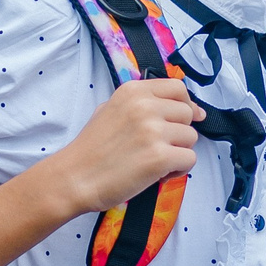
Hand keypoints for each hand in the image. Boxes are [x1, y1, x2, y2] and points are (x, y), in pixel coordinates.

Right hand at [46, 78, 200, 214]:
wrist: (74, 178)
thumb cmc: (91, 149)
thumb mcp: (109, 109)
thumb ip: (141, 104)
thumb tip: (181, 107)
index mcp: (133, 91)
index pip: (178, 88)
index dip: (185, 104)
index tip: (185, 118)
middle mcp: (145, 106)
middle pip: (187, 113)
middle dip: (178, 132)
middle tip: (158, 146)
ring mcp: (153, 131)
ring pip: (191, 138)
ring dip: (178, 152)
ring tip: (154, 161)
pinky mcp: (160, 157)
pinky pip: (189, 159)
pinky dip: (178, 170)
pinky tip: (158, 174)